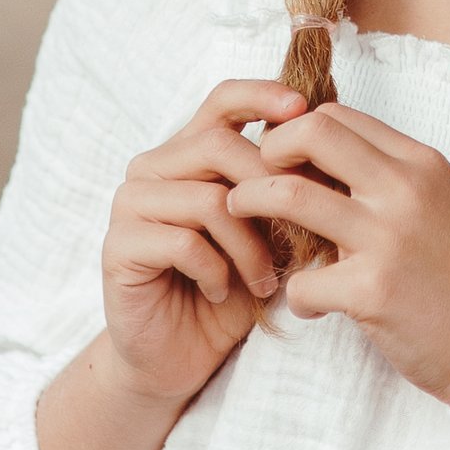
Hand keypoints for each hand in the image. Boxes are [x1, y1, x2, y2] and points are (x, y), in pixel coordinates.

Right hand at [100, 77, 306, 407]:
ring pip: (207, 198)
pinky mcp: (118, 246)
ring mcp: (130, 204)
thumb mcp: (269, 236)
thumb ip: (286, 195)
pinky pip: (183, 242)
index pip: (222, 100)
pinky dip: (216, 271)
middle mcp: (153, 168)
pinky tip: (221, 292)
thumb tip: (332, 163)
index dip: (262, 94)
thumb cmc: (231, 289)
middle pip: (218, 145)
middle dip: (269, 190)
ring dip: (249, 247)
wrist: (178, 355)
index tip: (304, 108)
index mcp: (189, 153)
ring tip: (263, 281)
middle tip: (296, 238)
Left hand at [227, 104, 449, 404]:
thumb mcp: (444, 204)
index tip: (282, 159)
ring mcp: (388, 238)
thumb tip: (330, 161)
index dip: (297, 131)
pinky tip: (312, 307)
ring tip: (240, 217)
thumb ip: (395, 179)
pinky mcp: (372, 290)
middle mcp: (405, 189)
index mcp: (421, 164)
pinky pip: (303, 282)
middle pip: (312, 132)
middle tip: (252, 175)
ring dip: (251, 203)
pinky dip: (296, 296)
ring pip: (290, 195)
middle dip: (268, 149)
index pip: (339, 117)